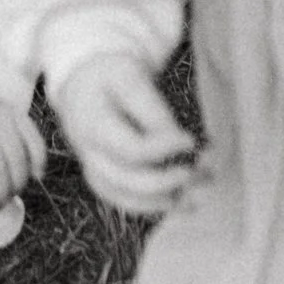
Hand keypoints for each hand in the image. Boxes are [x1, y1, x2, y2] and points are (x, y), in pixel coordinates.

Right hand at [56, 53, 194, 214]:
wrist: (84, 85)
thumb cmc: (112, 77)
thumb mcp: (131, 78)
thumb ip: (154, 110)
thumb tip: (182, 144)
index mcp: (92, 123)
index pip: (130, 150)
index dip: (164, 150)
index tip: (191, 140)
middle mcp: (88, 152)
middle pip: (127, 180)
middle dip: (167, 180)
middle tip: (198, 171)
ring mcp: (93, 169)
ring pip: (126, 197)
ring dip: (164, 199)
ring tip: (198, 192)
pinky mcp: (102, 180)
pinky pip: (125, 202)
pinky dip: (154, 206)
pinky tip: (181, 201)